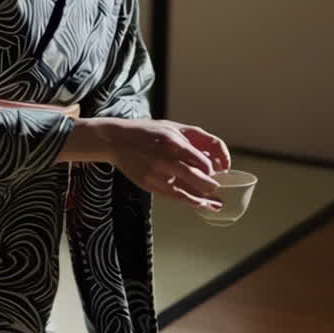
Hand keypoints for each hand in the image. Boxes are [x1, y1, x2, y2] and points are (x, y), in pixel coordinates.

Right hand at [105, 118, 230, 207]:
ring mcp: (155, 175)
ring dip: (202, 200)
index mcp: (172, 142)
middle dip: (210, 186)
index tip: (216, 171)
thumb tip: (215, 156)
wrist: (116, 141)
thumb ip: (194, 140)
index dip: (211, 169)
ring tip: (215, 205)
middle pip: (194, 178)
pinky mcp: (149, 185)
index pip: (200, 161)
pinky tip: (198, 204)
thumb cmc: (148, 132)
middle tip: (217, 188)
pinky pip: (172, 196)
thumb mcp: (173, 128)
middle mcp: (164, 160)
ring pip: (184, 192)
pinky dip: (188, 201)